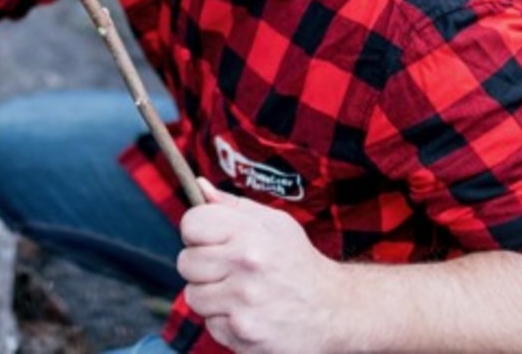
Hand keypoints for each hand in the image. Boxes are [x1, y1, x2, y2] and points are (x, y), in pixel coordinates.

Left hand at [179, 179, 347, 352]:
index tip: (211, 241)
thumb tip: (199, 187)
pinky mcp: (245, 334)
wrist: (335, 310)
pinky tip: (248, 313)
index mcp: (250, 233)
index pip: (191, 224)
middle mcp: (246, 266)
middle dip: (202, 266)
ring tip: (239, 292)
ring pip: (193, 296)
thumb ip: (232, 206)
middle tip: (228, 269)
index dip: (198, 233)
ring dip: (211, 296)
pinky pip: (211, 325)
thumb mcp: (274, 223)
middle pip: (186, 263)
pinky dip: (225, 322)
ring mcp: (244, 303)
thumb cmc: (299, 263)